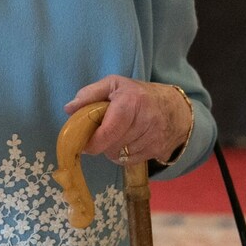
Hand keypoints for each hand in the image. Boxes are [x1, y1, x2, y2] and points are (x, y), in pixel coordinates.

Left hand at [64, 75, 192, 164]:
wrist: (176, 108)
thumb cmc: (138, 94)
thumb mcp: (113, 84)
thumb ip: (89, 94)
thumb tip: (69, 109)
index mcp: (132, 101)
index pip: (109, 131)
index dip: (94, 141)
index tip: (84, 143)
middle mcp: (146, 120)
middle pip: (113, 146)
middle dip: (102, 143)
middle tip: (102, 133)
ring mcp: (155, 137)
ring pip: (121, 156)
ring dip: (113, 149)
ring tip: (118, 135)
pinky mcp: (159, 150)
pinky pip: (131, 161)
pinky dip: (124, 155)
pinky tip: (128, 142)